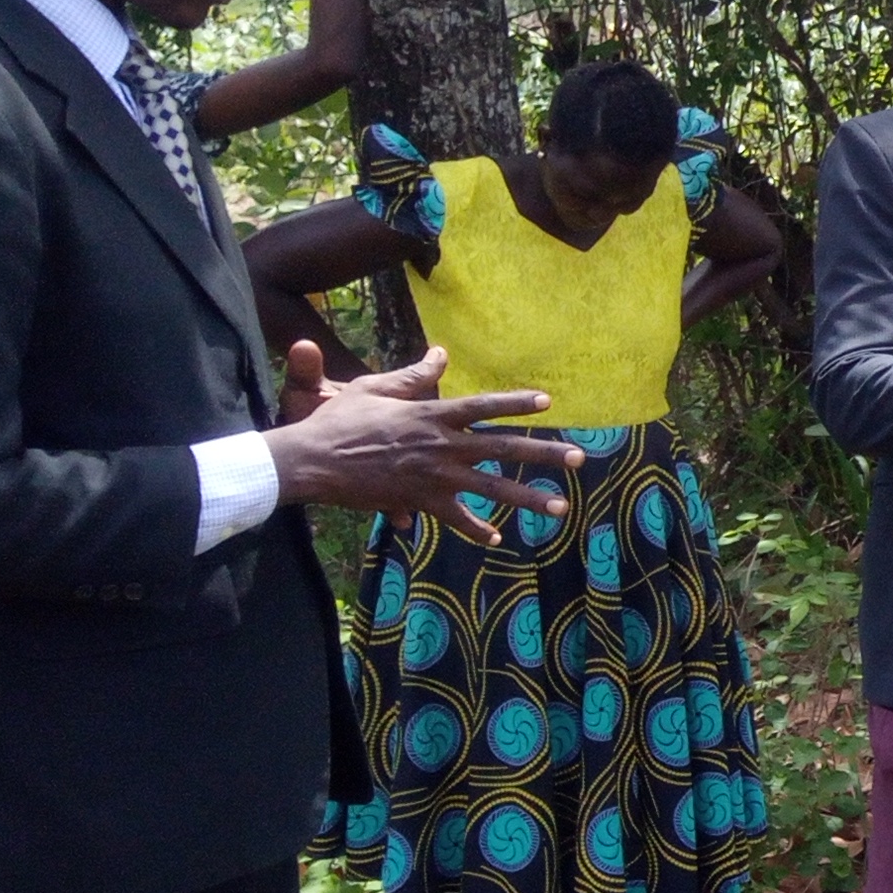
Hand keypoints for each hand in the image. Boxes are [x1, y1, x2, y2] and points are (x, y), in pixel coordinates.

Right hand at [264, 340, 580, 541]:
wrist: (313, 461)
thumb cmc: (340, 421)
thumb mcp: (376, 389)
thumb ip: (413, 375)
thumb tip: (441, 353)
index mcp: (432, 414)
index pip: (483, 406)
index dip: (516, 402)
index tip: (548, 402)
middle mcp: (441, 445)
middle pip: (504, 448)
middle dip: (544, 454)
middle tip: (579, 458)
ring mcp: (434, 476)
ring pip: (492, 488)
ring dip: (528, 498)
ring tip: (560, 508)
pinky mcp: (420, 500)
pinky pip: (454, 518)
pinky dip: (474, 529)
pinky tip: (495, 538)